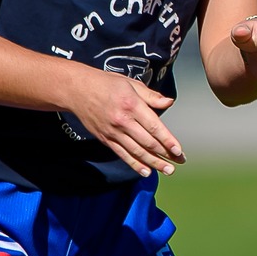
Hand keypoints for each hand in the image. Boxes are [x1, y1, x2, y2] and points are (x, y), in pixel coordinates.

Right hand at [67, 70, 183, 176]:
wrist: (77, 91)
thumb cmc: (107, 84)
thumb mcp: (131, 84)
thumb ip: (151, 96)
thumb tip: (170, 102)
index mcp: (131, 105)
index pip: (154, 127)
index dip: (168, 141)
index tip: (179, 151)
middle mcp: (122, 121)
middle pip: (148, 142)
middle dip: (165, 154)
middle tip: (179, 162)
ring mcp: (113, 132)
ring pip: (137, 151)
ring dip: (154, 163)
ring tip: (167, 170)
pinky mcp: (106, 139)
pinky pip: (123, 154)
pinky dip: (135, 164)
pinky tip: (146, 172)